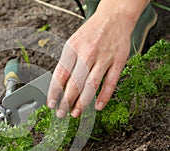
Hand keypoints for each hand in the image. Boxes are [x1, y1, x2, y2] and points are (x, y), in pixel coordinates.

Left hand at [47, 0, 148, 117]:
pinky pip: (110, 82)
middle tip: (61, 113)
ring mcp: (104, 58)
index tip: (51, 103)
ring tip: (75, 113)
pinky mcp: (118, 61)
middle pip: (75, 83)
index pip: (60, 74)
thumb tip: (58, 86)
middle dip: (66, 101)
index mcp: (73, 48)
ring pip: (91, 85)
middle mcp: (87, 53)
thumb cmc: (90, 32)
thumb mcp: (72, 43)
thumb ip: (67, 63)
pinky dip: (104, 96)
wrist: (114, 18)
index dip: (54, 91)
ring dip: (83, 102)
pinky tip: (97, 107)